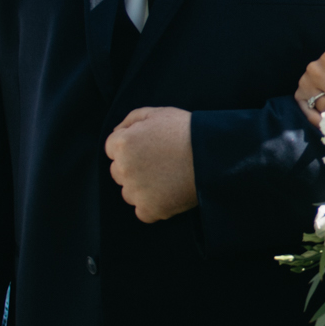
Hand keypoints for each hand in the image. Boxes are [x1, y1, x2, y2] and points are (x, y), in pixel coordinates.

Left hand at [106, 106, 195, 221]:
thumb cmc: (186, 130)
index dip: (132, 147)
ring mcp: (136, 192)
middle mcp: (123, 169)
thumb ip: (130, 120)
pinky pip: (143, 212)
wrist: (212, 153)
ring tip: (166, 178)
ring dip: (142, 188)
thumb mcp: (157, 113)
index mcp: (122, 144)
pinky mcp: (150, 209)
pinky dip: (154, 206)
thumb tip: (116, 132)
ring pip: (129, 193)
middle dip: (133, 168)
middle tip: (160, 163)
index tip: (150, 148)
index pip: (112, 149)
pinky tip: (169, 194)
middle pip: (118, 172)